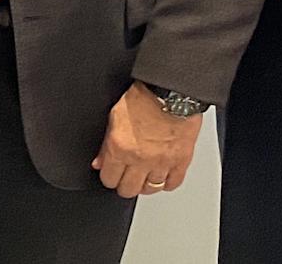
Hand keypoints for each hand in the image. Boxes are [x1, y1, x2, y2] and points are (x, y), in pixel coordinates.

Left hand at [92, 83, 201, 198]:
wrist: (172, 92)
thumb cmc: (144, 98)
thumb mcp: (114, 116)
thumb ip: (106, 144)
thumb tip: (100, 162)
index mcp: (120, 147)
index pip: (109, 179)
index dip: (108, 178)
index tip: (111, 175)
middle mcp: (140, 158)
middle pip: (128, 189)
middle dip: (124, 185)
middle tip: (125, 178)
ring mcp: (162, 162)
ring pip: (150, 189)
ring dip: (145, 184)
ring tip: (143, 176)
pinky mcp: (181, 161)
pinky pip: (172, 184)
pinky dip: (166, 182)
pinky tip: (161, 175)